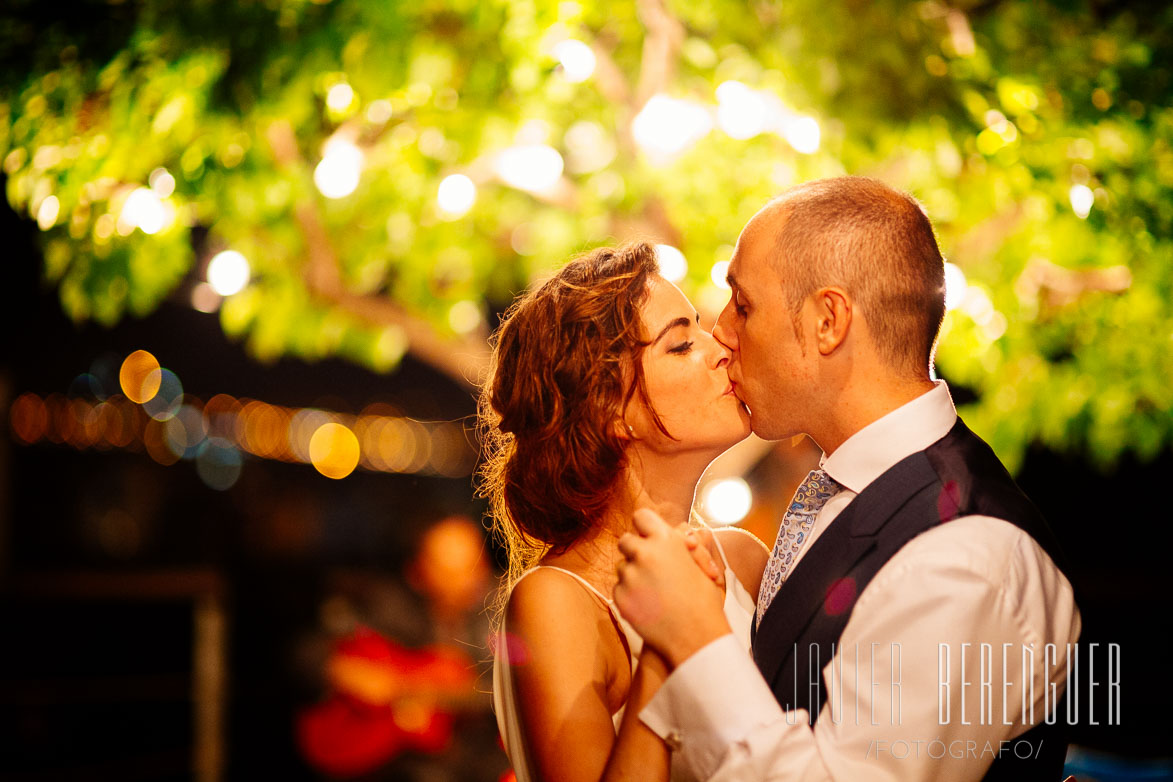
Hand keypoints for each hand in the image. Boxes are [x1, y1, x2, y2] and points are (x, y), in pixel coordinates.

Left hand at [614, 509, 732, 668]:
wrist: (696, 638)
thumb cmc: (703, 601)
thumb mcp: (699, 564)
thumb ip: (679, 546)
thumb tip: (671, 533)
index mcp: (665, 541)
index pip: (642, 517)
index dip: (646, 526)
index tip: (649, 536)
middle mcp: (643, 553)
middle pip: (626, 541)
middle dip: (635, 550)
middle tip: (649, 564)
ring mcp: (628, 575)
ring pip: (622, 566)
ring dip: (633, 574)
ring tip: (654, 591)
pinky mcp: (620, 596)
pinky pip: (619, 587)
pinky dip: (630, 594)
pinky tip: (648, 604)